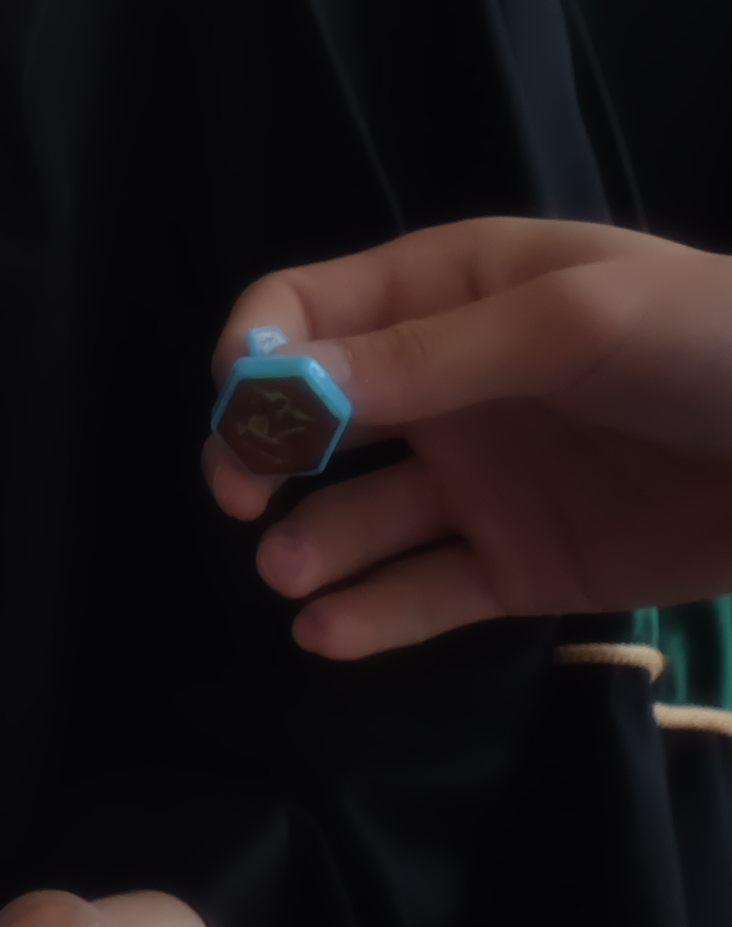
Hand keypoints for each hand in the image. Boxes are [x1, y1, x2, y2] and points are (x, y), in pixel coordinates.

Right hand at [207, 222, 731, 657]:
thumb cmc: (704, 343)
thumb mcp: (568, 323)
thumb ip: (426, 359)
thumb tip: (280, 386)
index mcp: (449, 295)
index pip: (306, 310)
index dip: (258, 351)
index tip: (245, 405)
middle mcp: (447, 388)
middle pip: (314, 418)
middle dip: (259, 454)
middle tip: (241, 498)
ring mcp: (484, 481)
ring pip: (359, 516)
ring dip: (310, 544)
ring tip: (288, 576)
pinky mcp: (524, 565)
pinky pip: (427, 592)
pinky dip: (372, 616)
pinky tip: (328, 632)